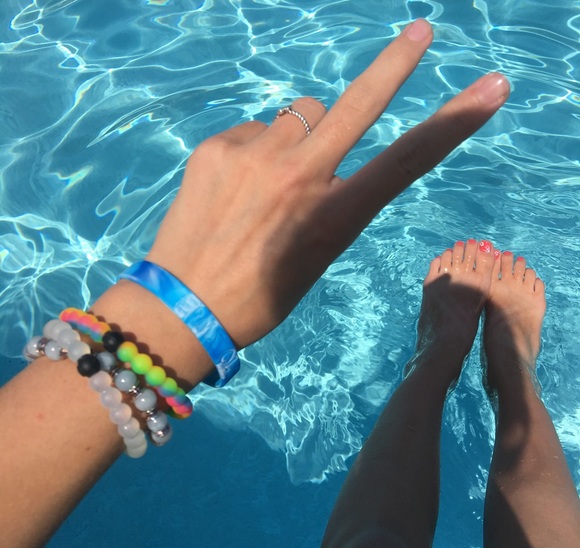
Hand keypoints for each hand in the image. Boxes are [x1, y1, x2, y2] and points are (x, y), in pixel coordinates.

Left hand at [147, 19, 509, 347]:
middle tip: (421, 32)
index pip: (407, 161)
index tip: (489, 89)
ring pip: (298, 115)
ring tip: (269, 179)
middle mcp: (302, 178)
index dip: (454, 122)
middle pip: (357, 105)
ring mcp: (256, 156)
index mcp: (335, 219)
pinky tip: (234, 184)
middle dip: (395, 66)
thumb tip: (316, 145)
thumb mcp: (312, 255)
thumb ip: (327, 199)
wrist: (185, 308)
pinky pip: (254, 129)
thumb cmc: (258, 294)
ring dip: (297, 135)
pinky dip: (254, 148)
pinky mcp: (218, 147)